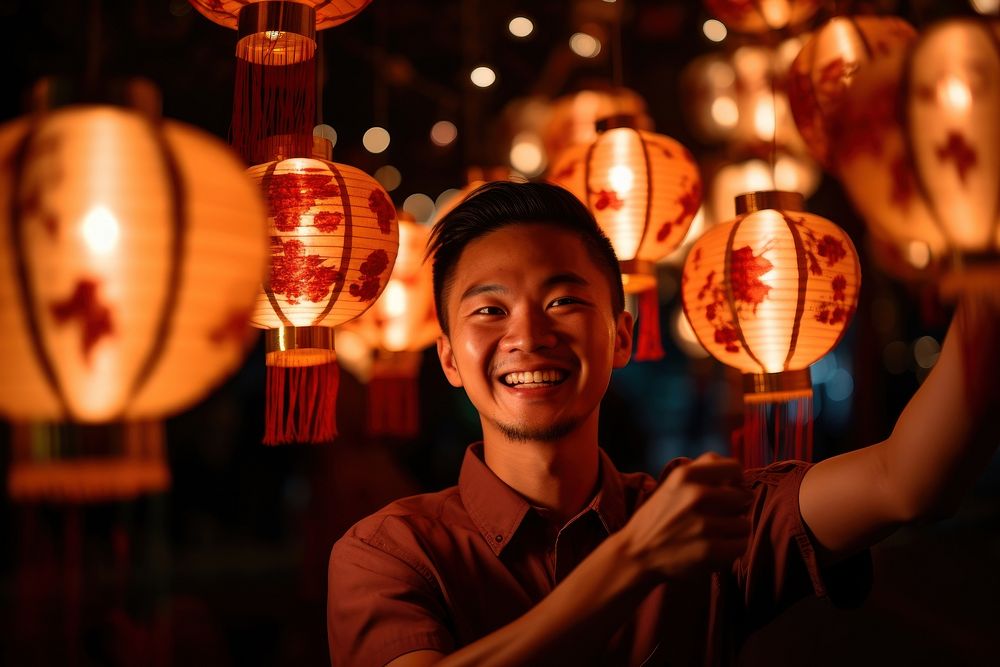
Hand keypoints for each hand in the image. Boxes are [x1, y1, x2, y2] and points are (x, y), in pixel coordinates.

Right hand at [619, 453, 750, 581]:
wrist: (635, 554)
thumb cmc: (658, 518)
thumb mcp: (672, 484)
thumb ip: (702, 472)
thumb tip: (739, 476)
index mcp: (685, 475)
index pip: (734, 467)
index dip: (736, 480)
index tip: (729, 491)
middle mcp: (696, 496)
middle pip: (743, 496)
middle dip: (736, 507)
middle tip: (720, 516)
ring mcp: (703, 524)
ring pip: (744, 523)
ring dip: (734, 530)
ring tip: (717, 534)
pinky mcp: (709, 551)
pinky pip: (741, 544)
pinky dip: (733, 548)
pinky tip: (717, 547)